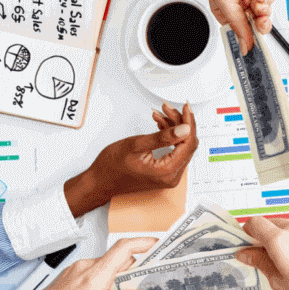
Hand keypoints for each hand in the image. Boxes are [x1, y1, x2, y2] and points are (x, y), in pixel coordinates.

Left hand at [0, 238, 157, 289]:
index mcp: (94, 277)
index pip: (124, 248)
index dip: (144, 243)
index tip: (157, 244)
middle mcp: (82, 269)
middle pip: (117, 260)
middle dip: (134, 271)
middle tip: (146, 286)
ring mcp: (72, 273)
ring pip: (104, 268)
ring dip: (117, 279)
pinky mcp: (66, 279)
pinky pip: (91, 274)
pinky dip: (103, 283)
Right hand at [64, 103, 197, 216]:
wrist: (100, 181)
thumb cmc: (111, 167)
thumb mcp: (136, 145)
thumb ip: (162, 137)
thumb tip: (185, 129)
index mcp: (167, 171)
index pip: (188, 143)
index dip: (189, 122)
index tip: (186, 108)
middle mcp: (171, 176)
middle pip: (186, 144)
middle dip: (179, 123)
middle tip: (168, 108)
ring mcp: (169, 176)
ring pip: (180, 146)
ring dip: (173, 128)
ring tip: (160, 114)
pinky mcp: (165, 173)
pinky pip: (174, 151)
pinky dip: (168, 137)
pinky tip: (160, 125)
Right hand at [189, 0, 276, 54]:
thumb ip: (236, 22)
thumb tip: (244, 43)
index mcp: (225, 7)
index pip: (238, 30)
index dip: (246, 40)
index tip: (253, 52)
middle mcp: (240, 0)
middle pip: (254, 23)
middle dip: (258, 27)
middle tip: (259, 27)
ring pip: (265, 12)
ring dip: (264, 13)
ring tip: (258, 8)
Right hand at [237, 217, 288, 289]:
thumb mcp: (279, 282)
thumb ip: (260, 263)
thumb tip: (246, 254)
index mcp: (281, 239)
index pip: (254, 223)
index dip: (246, 234)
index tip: (244, 245)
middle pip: (271, 224)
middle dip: (263, 237)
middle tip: (261, 258)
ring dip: (281, 240)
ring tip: (284, 266)